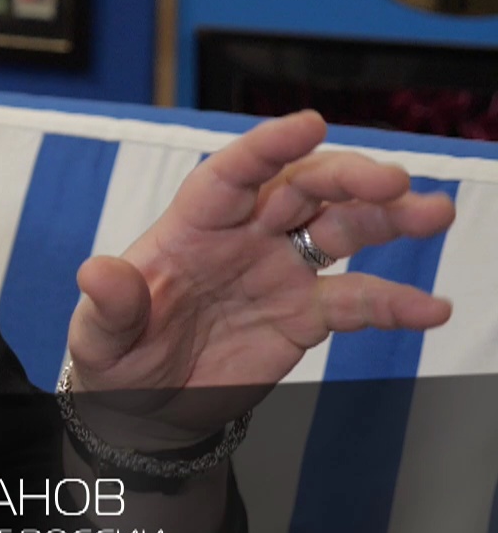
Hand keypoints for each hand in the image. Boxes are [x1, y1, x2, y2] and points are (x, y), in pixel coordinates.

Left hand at [66, 111, 455, 443]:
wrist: (144, 407)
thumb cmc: (114, 356)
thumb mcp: (97, 337)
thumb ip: (107, 306)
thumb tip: (97, 273)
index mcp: (190, 227)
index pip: (231, 174)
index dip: (268, 147)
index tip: (310, 124)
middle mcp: (243, 236)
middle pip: (301, 189)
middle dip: (347, 177)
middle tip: (392, 180)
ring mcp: (279, 271)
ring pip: (341, 229)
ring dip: (388, 218)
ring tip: (434, 213)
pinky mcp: (304, 315)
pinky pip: (356, 302)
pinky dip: (395, 303)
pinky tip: (431, 307)